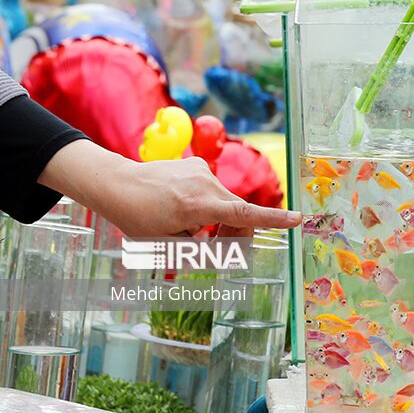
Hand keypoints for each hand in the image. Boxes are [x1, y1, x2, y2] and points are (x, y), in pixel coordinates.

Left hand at [39, 140, 301, 237]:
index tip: (297, 219)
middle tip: (212, 248)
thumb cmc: (137, 218)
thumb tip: (224, 247)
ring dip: (216, 217)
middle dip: (231, 231)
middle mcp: (206, 184)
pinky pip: (212, 190)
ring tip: (185, 224)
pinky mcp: (198, 164)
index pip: (243, 215)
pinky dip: (206, 203)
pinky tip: (180, 205)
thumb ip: (201, 248)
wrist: (116, 183)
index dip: (273, 220)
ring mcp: (203, 171)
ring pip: (224, 202)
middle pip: (236, 212)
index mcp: (198, 206)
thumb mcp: (167, 244)